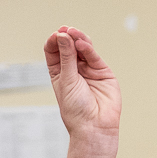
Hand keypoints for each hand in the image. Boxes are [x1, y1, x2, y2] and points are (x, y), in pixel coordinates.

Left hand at [43, 26, 119, 157]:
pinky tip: (81, 44)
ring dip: (77, 39)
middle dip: (66, 37)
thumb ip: (66, 57)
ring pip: (82, 48)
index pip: (54, 52)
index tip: (55, 36)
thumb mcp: (66, 81)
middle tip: (65, 30)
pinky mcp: (102, 71)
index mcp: (59, 73)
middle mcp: (73, 70)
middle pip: (68, 47)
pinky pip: (94, 56)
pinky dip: (88, 49)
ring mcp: (88, 70)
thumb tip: (62, 36)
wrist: (94, 127)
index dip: (54, 42)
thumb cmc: (76, 110)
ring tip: (73, 33)